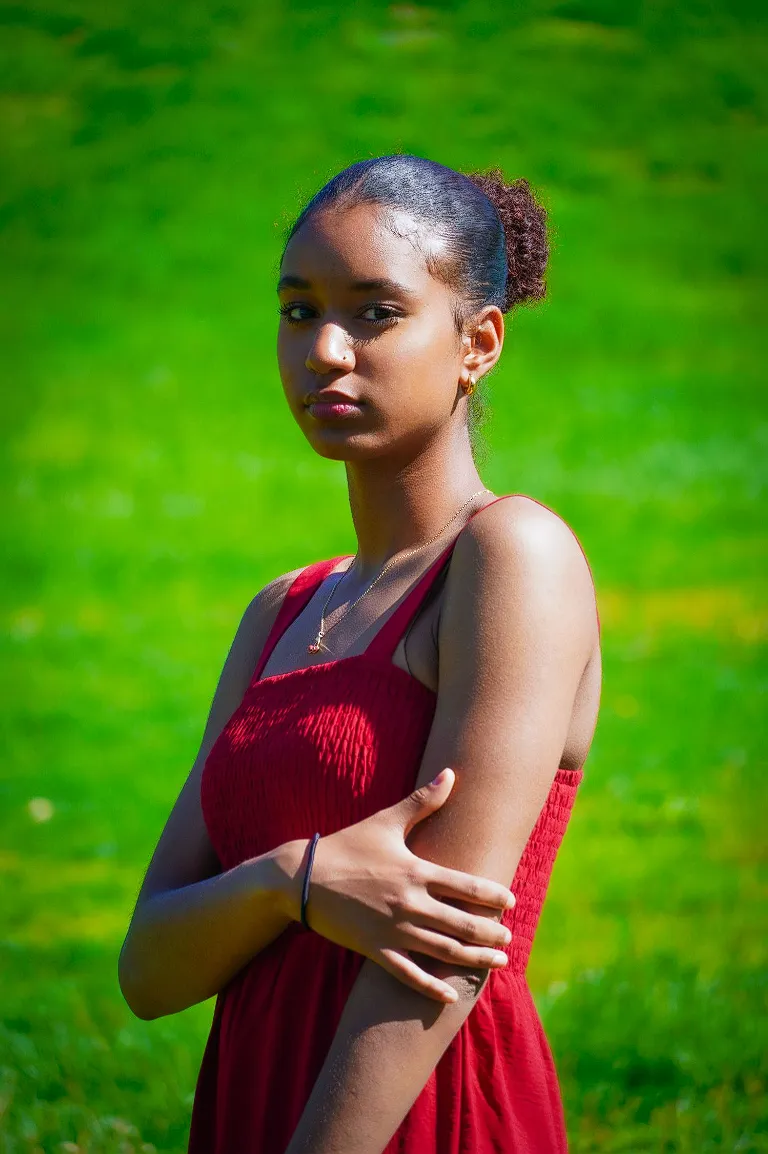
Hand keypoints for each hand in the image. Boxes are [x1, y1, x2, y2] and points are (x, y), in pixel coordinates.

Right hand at [274, 769, 514, 1002]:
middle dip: (492, 933)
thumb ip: (423, 800)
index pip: (467, 886)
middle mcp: (410, 903)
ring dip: (476, 958)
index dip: (494, 895)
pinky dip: (432, 987)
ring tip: (498, 961)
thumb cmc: (347, 845)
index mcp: (417, 871)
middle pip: (463, 923)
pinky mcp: (375, 950)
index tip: (512, 902)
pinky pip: (409, 974)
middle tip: (509, 938)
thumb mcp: (386, 821)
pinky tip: (451, 994)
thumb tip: (452, 772)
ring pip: (444, 951)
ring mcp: (394, 930)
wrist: (302, 877)